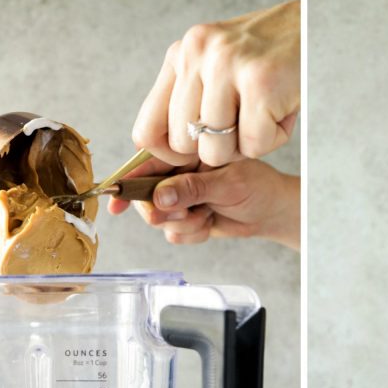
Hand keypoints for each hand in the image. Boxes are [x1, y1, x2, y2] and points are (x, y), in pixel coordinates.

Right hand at [108, 157, 299, 249]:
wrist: (272, 212)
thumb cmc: (257, 186)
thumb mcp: (227, 183)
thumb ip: (192, 189)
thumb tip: (158, 197)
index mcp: (185, 153)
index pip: (147, 163)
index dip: (128, 180)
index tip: (116, 197)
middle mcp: (177, 174)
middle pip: (146, 196)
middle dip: (163, 210)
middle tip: (184, 213)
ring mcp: (180, 197)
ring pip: (160, 218)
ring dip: (184, 223)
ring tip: (208, 214)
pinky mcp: (186, 218)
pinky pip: (174, 234)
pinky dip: (192, 234)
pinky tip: (210, 223)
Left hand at [132, 0, 300, 166]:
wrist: (321, 25)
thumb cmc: (271, 59)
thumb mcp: (220, 69)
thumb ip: (191, 101)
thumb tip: (163, 153)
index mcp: (182, 54)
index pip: (146, 129)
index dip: (167, 156)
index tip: (193, 156)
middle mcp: (196, 54)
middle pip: (182, 145)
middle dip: (215, 150)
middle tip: (243, 127)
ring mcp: (226, 65)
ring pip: (216, 150)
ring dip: (245, 146)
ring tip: (264, 115)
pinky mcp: (260, 81)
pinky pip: (253, 145)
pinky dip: (273, 138)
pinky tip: (282, 110)